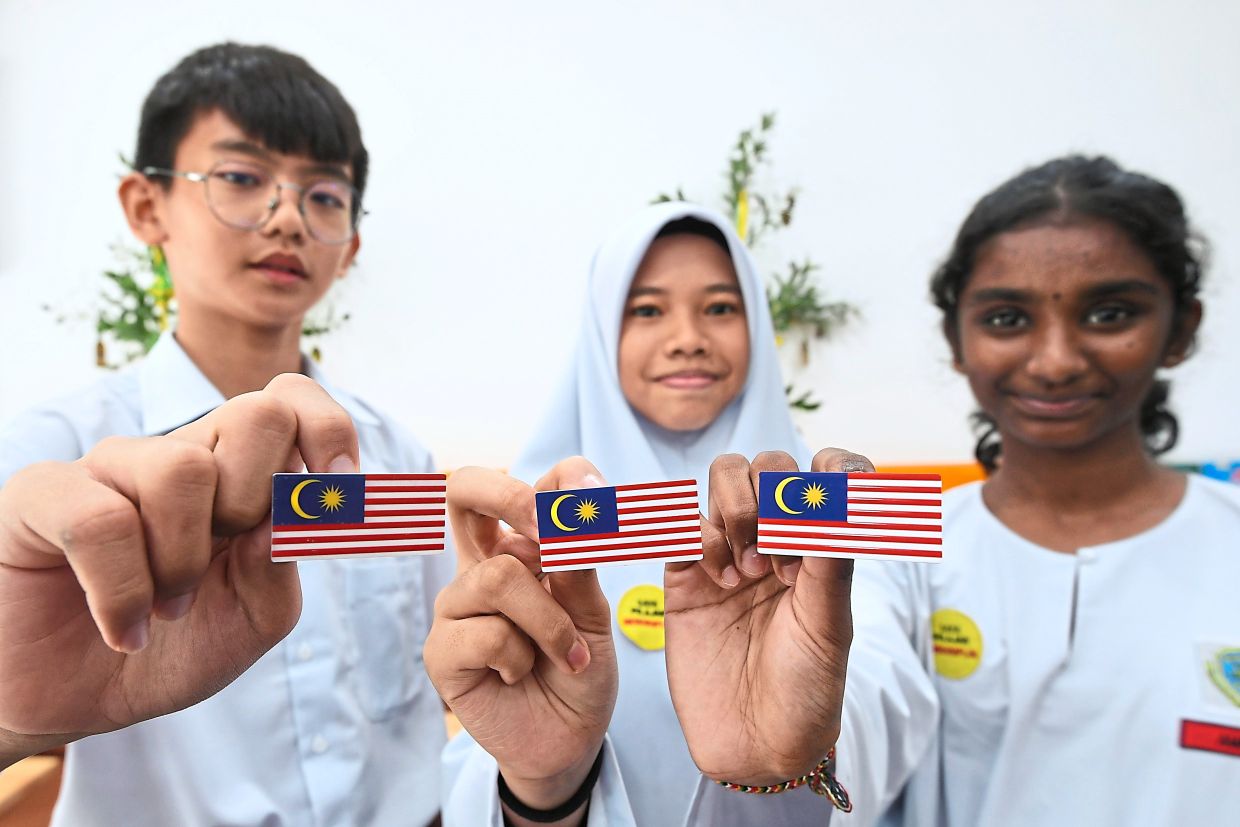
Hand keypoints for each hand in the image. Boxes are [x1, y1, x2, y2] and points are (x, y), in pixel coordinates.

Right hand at [0, 374, 357, 767]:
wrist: (74, 705)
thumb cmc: (170, 650)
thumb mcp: (251, 618)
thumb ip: (281, 567)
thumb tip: (286, 514)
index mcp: (236, 471)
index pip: (291, 398)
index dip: (329, 431)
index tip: (340, 492)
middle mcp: (177, 455)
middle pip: (256, 414)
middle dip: (258, 499)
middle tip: (222, 556)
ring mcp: (109, 469)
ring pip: (182, 469)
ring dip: (185, 561)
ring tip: (167, 607)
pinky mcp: (42, 495)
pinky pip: (102, 521)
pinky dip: (124, 593)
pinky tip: (124, 629)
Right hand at [424, 458, 616, 823]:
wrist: (570, 740)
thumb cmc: (579, 669)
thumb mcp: (594, 612)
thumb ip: (580, 559)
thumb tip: (576, 495)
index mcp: (524, 544)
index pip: (533, 480)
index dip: (564, 479)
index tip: (601, 504)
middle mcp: (483, 563)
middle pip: (466, 489)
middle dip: (512, 497)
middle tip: (552, 533)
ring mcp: (457, 603)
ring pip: (500, 576)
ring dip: (548, 623)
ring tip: (566, 656)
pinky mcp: (441, 649)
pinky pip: (486, 632)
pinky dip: (521, 657)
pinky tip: (519, 677)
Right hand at [665, 448, 868, 783]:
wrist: (756, 744)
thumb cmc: (808, 690)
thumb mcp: (832, 624)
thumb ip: (831, 554)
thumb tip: (839, 484)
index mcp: (823, 545)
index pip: (829, 474)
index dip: (831, 466)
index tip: (830, 483)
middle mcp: (778, 539)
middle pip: (767, 466)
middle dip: (772, 497)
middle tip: (780, 558)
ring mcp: (730, 552)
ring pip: (724, 477)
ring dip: (736, 508)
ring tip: (748, 569)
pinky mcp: (686, 573)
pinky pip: (685, 521)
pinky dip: (703, 537)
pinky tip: (721, 582)